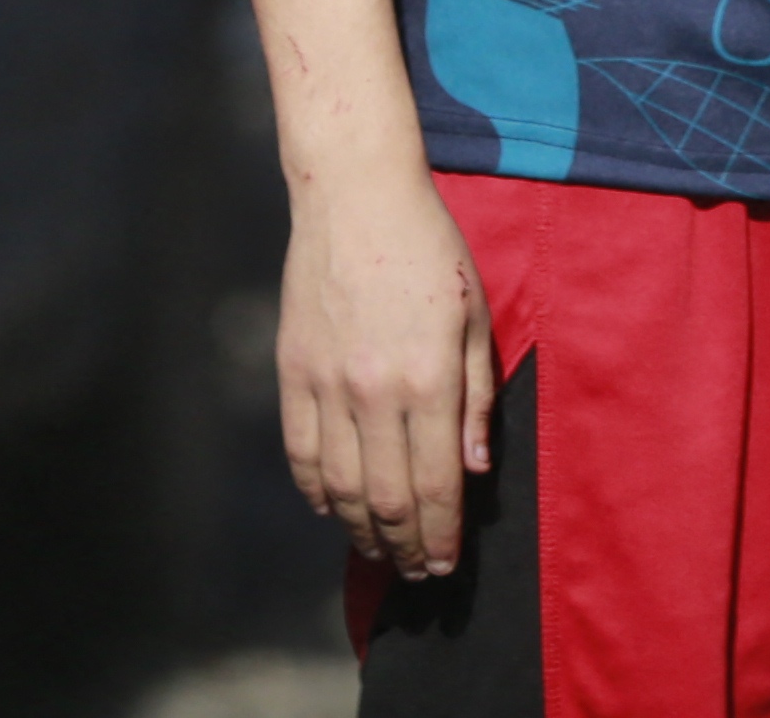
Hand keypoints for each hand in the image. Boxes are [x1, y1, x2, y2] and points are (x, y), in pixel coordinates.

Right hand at [273, 168, 494, 580]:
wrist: (355, 197)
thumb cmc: (430, 249)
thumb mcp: (476, 316)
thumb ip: (477, 398)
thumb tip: (474, 470)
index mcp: (429, 378)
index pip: (437, 484)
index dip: (441, 535)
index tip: (445, 564)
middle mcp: (375, 391)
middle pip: (388, 498)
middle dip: (405, 547)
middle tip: (417, 572)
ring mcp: (327, 384)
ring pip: (340, 487)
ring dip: (361, 530)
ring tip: (380, 551)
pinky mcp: (292, 373)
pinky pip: (301, 453)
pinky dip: (317, 492)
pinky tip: (334, 509)